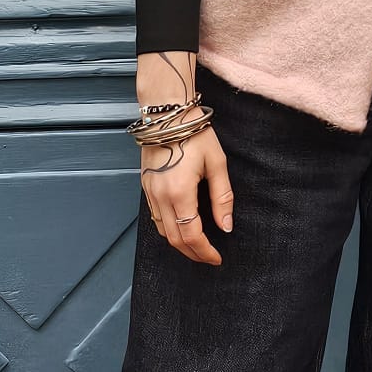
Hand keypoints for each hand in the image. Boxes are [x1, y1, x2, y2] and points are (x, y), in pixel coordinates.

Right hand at [137, 51, 233, 265]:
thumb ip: (222, 197)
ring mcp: (150, 193)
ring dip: (180, 244)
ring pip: (162, 232)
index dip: (205, 252)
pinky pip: (155, 218)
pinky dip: (169, 230)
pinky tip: (181, 228)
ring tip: (198, 246)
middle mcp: (161, 197)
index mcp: (180, 193)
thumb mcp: (217, 163)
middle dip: (193, 253)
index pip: (192, 235)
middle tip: (209, 257)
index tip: (217, 258)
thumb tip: (225, 226)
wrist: (167, 114)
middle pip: (175, 239)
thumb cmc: (194, 133)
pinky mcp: (145, 187)